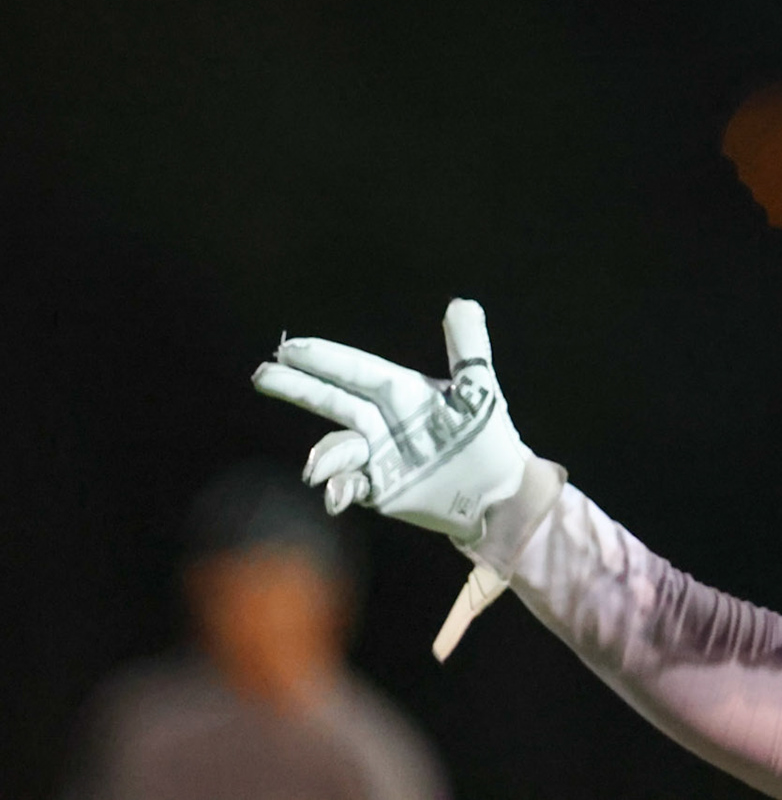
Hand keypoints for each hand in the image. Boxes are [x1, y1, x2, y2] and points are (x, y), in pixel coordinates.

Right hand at [253, 299, 530, 542]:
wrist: (500, 494)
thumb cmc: (492, 438)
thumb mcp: (481, 392)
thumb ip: (469, 350)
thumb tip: (461, 303)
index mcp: (405, 393)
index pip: (359, 371)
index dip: (327, 360)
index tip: (290, 348)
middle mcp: (384, 420)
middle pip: (334, 399)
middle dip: (299, 387)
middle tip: (263, 375)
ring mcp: (378, 454)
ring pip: (339, 446)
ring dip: (325, 454)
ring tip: (315, 469)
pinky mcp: (379, 488)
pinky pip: (349, 486)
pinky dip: (338, 489)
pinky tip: (336, 496)